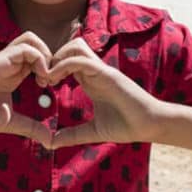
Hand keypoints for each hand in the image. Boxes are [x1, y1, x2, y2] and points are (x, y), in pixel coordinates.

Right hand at [0, 32, 52, 146]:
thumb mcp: (11, 122)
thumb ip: (31, 127)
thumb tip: (51, 141)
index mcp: (13, 74)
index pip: (36, 56)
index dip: (49, 66)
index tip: (51, 85)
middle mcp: (9, 63)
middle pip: (35, 42)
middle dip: (50, 56)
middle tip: (51, 78)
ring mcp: (3, 60)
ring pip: (30, 39)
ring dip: (44, 54)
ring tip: (45, 76)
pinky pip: (24, 48)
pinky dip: (39, 59)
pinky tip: (39, 78)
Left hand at [47, 38, 165, 147]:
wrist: (150, 125)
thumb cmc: (126, 126)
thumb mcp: (92, 132)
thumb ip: (72, 135)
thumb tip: (50, 144)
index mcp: (90, 80)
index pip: (68, 60)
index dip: (51, 66)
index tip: (40, 82)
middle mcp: (95, 72)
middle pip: (70, 47)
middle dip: (52, 57)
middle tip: (41, 77)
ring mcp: (102, 71)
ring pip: (75, 47)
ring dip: (57, 58)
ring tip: (48, 78)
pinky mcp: (108, 74)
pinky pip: (82, 61)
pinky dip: (64, 65)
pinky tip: (54, 80)